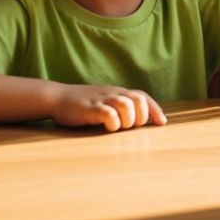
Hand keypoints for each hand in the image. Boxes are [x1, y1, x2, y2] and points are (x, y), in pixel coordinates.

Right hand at [51, 85, 166, 131]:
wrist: (57, 97)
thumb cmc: (83, 105)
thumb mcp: (104, 103)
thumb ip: (119, 109)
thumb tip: (138, 123)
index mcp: (118, 92)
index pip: (142, 96)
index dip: (155, 109)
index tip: (162, 123)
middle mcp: (113, 93)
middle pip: (139, 100)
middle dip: (141, 116)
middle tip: (131, 127)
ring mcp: (101, 99)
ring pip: (127, 105)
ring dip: (128, 120)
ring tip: (119, 127)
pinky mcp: (89, 108)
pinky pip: (108, 113)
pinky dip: (113, 122)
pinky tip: (108, 127)